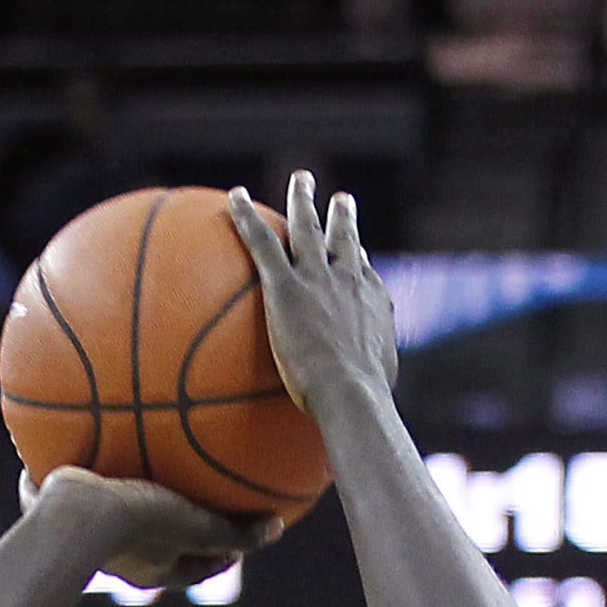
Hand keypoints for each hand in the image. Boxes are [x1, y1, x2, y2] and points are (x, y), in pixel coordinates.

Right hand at [21, 469, 275, 591]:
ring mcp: (90, 534)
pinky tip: (97, 427)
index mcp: (154, 569)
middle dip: (179, 524)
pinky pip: (84, 481)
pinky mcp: (62, 508)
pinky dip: (94, 461)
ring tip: (149, 461)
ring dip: (135, 493)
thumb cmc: (137, 522)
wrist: (68, 515)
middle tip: (200, 501)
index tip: (241, 541)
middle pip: (161, 543)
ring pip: (120, 513)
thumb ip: (234, 530)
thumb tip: (277, 528)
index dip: (223, 555)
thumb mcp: (195, 525)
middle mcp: (123, 557)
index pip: (198, 568)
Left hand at [226, 171, 396, 425]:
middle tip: (340, 200)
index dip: (359, 261)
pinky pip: (262, 242)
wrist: (351, 395)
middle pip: (346, 239)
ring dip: (302, 200)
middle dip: (342, 216)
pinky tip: (234, 198)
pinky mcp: (287, 286)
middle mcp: (350, 281)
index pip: (364, 275)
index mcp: (372, 304)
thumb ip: (360, 399)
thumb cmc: (361, 409)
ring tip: (300, 179)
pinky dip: (248, 217)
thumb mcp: (372, 401)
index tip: (355, 252)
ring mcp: (319, 278)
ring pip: (308, 228)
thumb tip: (355, 426)